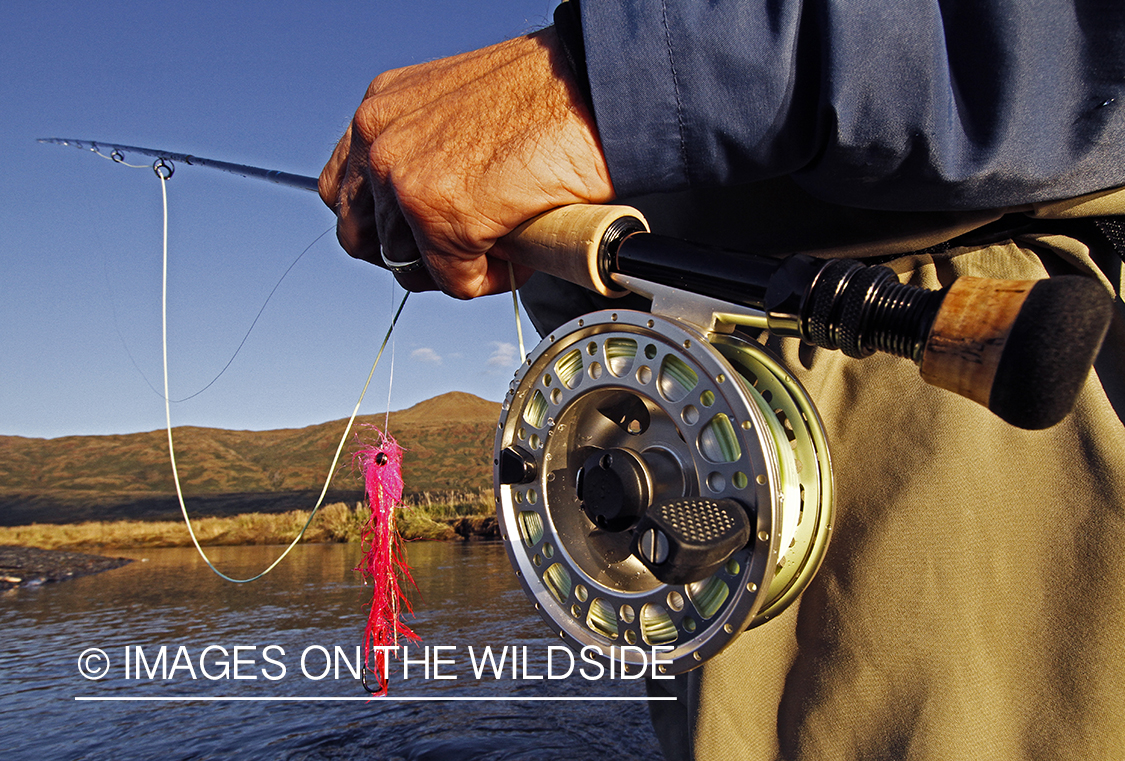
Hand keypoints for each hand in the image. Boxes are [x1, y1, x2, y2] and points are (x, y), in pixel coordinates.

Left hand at [319, 27, 613, 298]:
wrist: (594, 87)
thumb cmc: (550, 94)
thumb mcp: (461, 109)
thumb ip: (431, 150)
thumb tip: (432, 211)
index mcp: (383, 109)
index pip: (346, 190)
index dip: (381, 224)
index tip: (414, 235)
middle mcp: (380, 139)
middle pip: (361, 235)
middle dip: (407, 255)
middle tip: (451, 255)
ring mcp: (405, 180)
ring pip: (406, 263)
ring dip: (452, 268)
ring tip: (497, 248)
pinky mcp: (443, 218)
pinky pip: (453, 282)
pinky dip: (487, 281)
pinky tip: (517, 256)